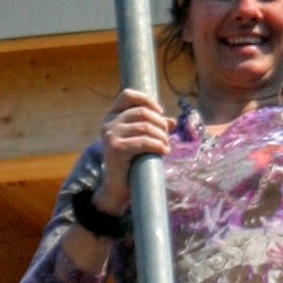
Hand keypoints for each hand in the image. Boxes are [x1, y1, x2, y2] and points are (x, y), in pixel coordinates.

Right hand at [91, 88, 172, 213]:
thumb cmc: (132, 161)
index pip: (128, 95)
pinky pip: (143, 141)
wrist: (118, 187)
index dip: (147, 100)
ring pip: (145, 126)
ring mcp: (110, 135)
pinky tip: (164, 151)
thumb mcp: (143, 140)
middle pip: (142, 112)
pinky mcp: (115, 148)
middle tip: (167, 136)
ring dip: (161, 136)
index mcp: (112, 116)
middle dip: (160, 123)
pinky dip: (158, 145)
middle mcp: (109, 123)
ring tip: (166, 145)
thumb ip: (155, 128)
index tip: (161, 112)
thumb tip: (173, 121)